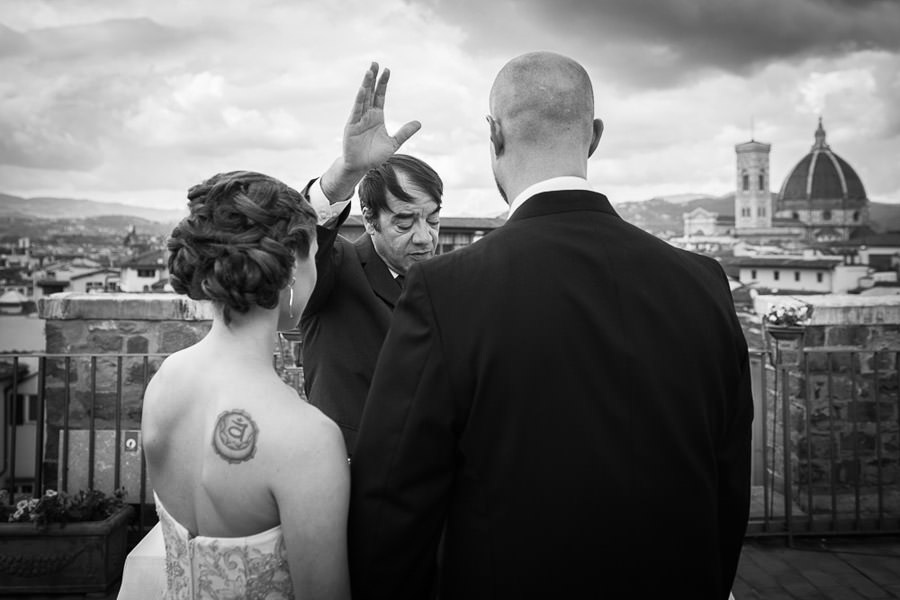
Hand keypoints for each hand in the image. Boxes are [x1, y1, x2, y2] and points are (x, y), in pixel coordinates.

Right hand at [320, 63, 420, 201]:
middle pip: (370, 92)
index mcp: (377, 117)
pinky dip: (359, 100)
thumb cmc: (374, 156)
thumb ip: (404, 132)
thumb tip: (419, 123)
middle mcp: (367, 115)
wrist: (361, 168)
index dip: (383, 83)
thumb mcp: (393, 143)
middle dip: (373, 78)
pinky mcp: (351, 126)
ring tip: (369, 71)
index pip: (380, 96)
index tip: (387, 70)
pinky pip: (356, 111)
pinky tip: (363, 90)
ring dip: (366, 85)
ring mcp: (358, 119)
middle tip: (375, 63)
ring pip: (363, 98)